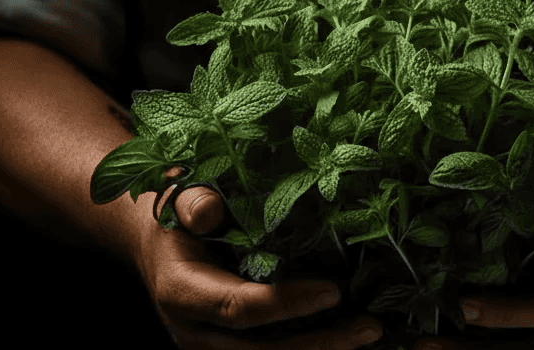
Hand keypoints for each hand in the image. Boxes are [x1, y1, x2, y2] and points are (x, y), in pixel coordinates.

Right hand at [131, 166, 385, 348]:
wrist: (159, 246)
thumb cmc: (177, 216)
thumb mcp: (178, 199)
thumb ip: (192, 202)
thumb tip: (208, 210)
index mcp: (183, 294)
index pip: (239, 308)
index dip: (286, 303)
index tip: (332, 291)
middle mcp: (199, 333)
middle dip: (320, 345)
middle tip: (370, 328)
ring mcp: (218, 347)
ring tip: (373, 337)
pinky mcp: (239, 349)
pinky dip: (320, 348)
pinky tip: (358, 342)